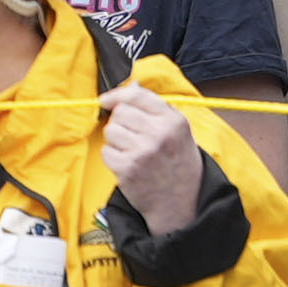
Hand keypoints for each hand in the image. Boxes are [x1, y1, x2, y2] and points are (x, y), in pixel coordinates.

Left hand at [100, 80, 203, 238]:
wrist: (181, 202)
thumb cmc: (178, 162)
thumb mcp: (177, 130)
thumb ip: (155, 107)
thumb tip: (130, 84)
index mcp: (173, 120)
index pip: (136, 95)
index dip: (117, 96)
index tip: (106, 100)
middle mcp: (159, 134)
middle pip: (120, 112)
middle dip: (120, 122)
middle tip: (132, 136)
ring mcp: (142, 152)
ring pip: (110, 131)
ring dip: (116, 140)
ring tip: (133, 151)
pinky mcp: (127, 169)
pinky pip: (106, 151)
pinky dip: (113, 157)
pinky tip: (129, 164)